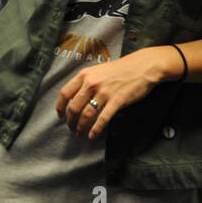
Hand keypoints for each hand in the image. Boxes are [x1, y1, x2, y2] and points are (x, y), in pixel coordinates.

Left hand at [56, 47, 173, 138]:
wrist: (141, 67)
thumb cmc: (119, 69)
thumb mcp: (96, 71)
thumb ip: (84, 82)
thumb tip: (73, 98)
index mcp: (84, 75)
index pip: (65, 93)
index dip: (60, 107)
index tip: (60, 116)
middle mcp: (91, 83)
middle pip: (74, 107)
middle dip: (70, 121)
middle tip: (71, 128)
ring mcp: (104, 92)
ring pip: (86, 115)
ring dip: (81, 127)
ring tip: (80, 134)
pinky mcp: (117, 101)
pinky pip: (103, 118)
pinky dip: (96, 129)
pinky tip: (93, 135)